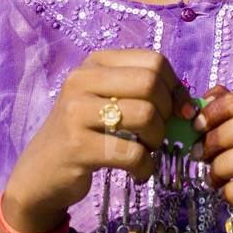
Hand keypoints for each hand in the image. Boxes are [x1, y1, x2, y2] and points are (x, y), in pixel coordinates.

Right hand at [3, 49, 195, 232]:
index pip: (154, 60)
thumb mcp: (108, 102)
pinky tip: (137, 172)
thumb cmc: (85, 134)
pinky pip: (132, 153)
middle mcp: (82, 79)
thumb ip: (144, 95)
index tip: (180, 112)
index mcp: (96, 63)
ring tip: (145, 152)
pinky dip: (145, 167)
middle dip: (166, 114)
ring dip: (156, 141)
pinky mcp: (77, 145)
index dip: (176, 88)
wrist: (41, 172)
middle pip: (151, 83)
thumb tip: (191, 107)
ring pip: (145, 115)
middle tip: (157, 135)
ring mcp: (76, 111)